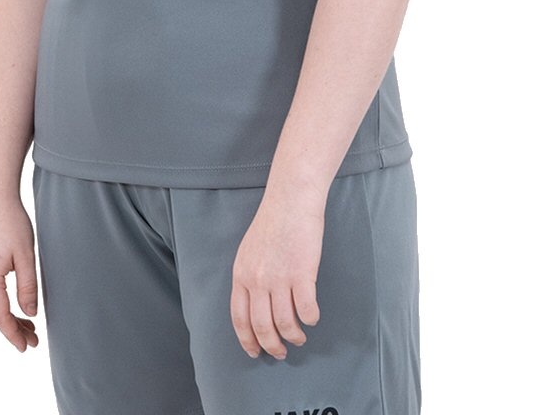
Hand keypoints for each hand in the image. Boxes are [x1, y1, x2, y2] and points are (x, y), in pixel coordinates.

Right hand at [0, 185, 40, 352]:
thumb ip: (28, 286)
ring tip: (22, 319)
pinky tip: (3, 300)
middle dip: (10, 327)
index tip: (27, 347)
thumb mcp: (26, 255)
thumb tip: (30, 313)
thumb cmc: (11, 220)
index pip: (0, 317)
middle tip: (32, 335)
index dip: (14, 334)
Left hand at [230, 191, 323, 359]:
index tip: (255, 352)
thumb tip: (256, 304)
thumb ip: (249, 276)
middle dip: (271, 346)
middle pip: (262, 327)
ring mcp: (279, 278)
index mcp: (241, 274)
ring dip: (293, 336)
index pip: (239, 318)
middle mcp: (257, 280)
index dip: (247, 340)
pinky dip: (310, 319)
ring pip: (285, 323)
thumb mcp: (249, 250)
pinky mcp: (302, 273)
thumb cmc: (273, 221)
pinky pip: (307, 309)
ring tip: (299, 337)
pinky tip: (312, 317)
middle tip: (280, 352)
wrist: (291, 198)